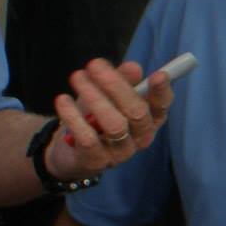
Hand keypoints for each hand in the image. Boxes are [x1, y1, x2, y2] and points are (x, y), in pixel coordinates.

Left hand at [42, 58, 171, 183]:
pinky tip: (63, 99)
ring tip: (77, 77)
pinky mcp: (96, 161)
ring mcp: (120, 153)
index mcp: (149, 118)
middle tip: (93, 64)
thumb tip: (133, 67)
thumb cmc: (96, 115)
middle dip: (115, 85)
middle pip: (136, 112)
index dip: (162, 92)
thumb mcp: (108, 93)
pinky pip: (88, 138)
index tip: (158, 75)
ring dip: (94, 97)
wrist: (70, 150)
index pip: (161, 106)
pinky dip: (74, 116)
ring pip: (114, 124)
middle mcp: (140, 137)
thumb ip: (122, 79)